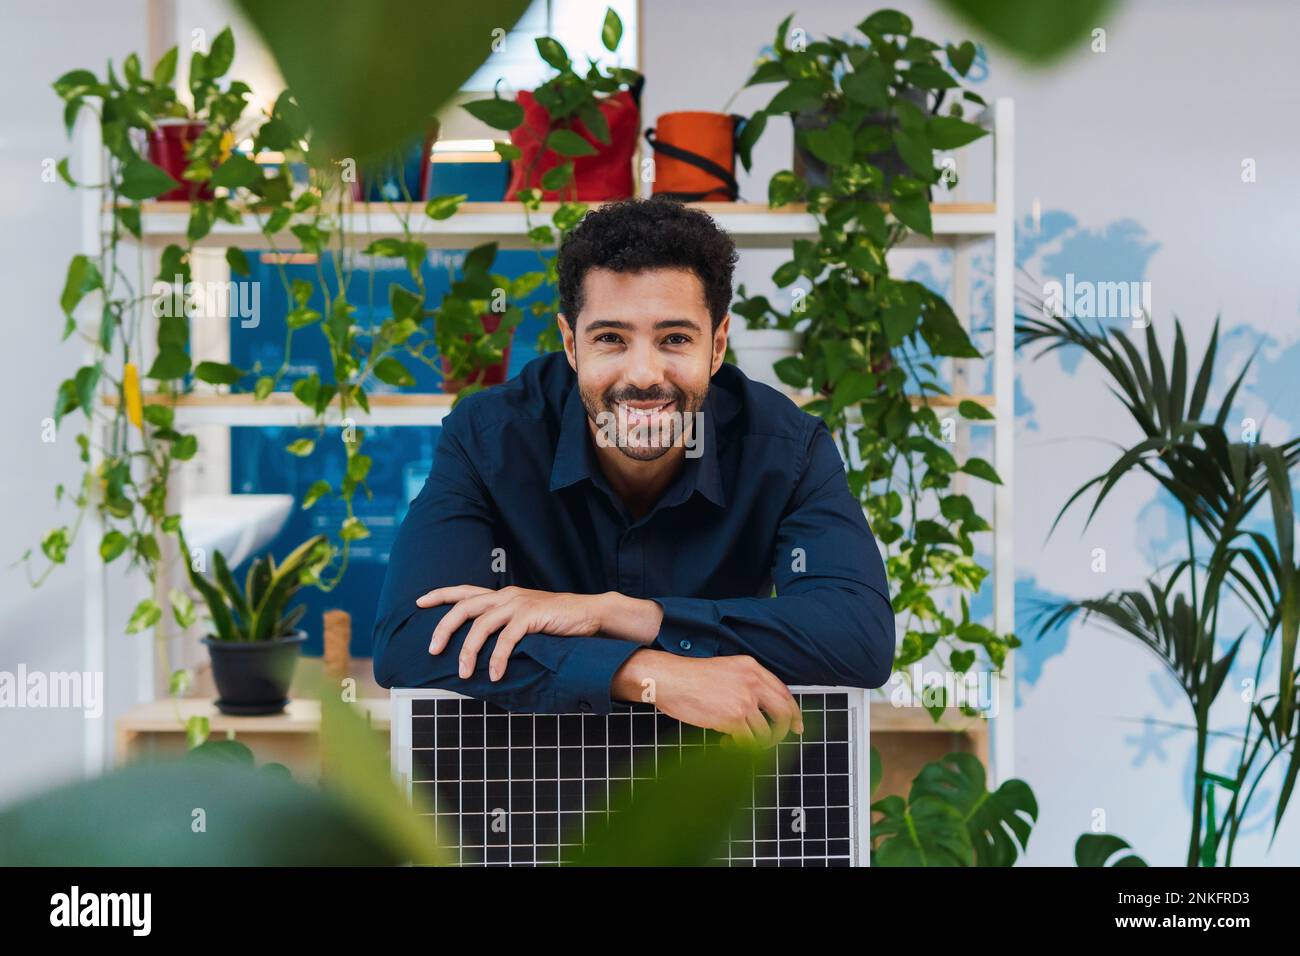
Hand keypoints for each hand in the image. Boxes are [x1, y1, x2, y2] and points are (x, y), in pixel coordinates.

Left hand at [417, 585, 605, 681]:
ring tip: (463, 673)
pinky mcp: (531, 615)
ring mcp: (518, 604)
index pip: (464, 590)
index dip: (440, 594)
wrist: (589, 614)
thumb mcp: (525, 619)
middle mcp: (506, 596)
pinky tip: (495, 675)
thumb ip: (505, 625)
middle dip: (444, 628)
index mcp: (502, 596)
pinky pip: (507, 639)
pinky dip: (498, 658)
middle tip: (432, 650)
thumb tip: (482, 648)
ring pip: (481, 624)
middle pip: (464, 607)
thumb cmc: (557, 621)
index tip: (418, 602)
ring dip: (468, 650)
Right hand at [612, 650, 802, 746]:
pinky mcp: (732, 717)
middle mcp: (753, 682)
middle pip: (784, 712)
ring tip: (739, 742)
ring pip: (766, 732)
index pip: (784, 692)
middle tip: (781, 740)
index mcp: (752, 668)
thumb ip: (747, 683)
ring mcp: (744, 700)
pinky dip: (739, 748)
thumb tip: (762, 710)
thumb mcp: (726, 669)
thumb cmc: (690, 677)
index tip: (797, 725)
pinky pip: (748, 741)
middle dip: (786, 731)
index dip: (793, 711)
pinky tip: (726, 743)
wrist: (669, 679)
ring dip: (756, 743)